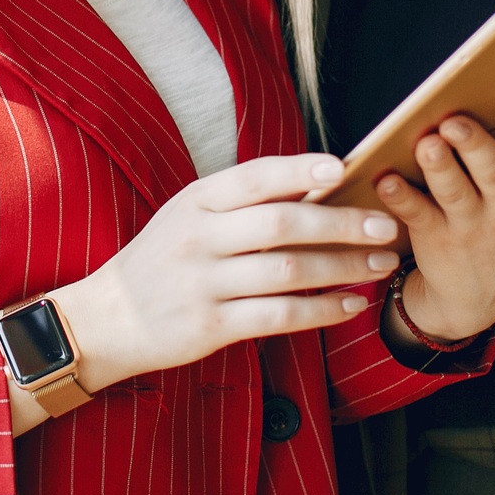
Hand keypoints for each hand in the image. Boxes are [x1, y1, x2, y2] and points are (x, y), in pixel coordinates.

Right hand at [52, 154, 401, 388]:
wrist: (107, 318)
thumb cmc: (162, 260)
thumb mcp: (188, 218)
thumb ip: (242, 204)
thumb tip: (315, 185)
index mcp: (196, 201)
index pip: (255, 178)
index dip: (301, 170)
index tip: (345, 168)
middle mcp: (199, 238)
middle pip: (282, 225)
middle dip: (342, 224)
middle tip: (386, 225)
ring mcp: (203, 284)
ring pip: (288, 272)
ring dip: (343, 267)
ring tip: (380, 264)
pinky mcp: (211, 326)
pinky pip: (279, 316)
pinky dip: (321, 310)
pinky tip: (350, 304)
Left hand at [376, 85, 494, 342]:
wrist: (483, 292)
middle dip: (477, 144)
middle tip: (456, 121)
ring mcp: (470, 223)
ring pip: (455, 192)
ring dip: (440, 167)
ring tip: (426, 143)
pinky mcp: (436, 237)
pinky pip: (417, 215)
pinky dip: (400, 198)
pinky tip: (386, 179)